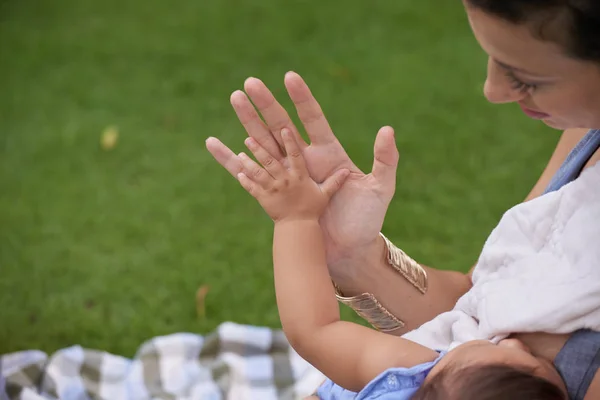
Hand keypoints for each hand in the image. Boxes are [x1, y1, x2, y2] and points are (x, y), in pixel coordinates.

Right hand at [206, 72, 398, 266]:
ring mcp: (287, 175)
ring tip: (233, 97)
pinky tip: (213, 143)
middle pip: (281, 125)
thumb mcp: (380, 188)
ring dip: (247, 120)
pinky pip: (246, 173)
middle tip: (250, 82)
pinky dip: (229, 159)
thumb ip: (385, 159)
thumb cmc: (367, 219)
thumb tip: (387, 128)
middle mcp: (305, 159)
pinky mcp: (273, 192)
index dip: (302, 99)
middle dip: (266, 103)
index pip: (313, 119)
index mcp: (329, 153)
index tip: (289, 77)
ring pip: (262, 142)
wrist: (349, 250)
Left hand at [236, 128, 348, 221]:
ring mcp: (273, 190)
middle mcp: (285, 181)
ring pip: (259, 173)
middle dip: (260, 149)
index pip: (296, 156)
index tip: (285, 128)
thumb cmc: (312, 210)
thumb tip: (347, 170)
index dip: (290, 142)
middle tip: (250, 138)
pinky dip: (245, 181)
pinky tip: (238, 173)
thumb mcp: (325, 195)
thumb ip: (334, 181)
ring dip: (249, 163)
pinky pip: (252, 189)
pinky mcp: (264, 199)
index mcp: (300, 177)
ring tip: (241, 153)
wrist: (299, 228)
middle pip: (271, 162)